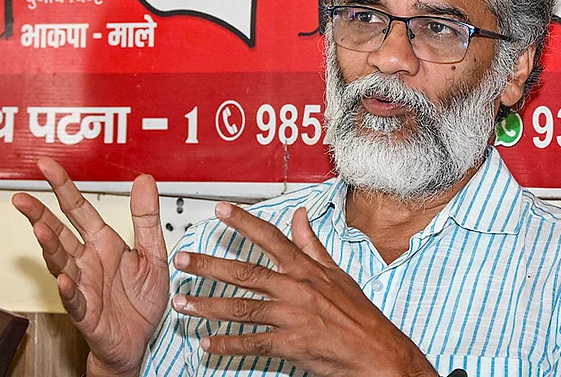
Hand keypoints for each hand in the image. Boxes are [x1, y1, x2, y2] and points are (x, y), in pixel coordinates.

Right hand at [12, 159, 168, 375]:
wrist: (141, 339)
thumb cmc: (141, 299)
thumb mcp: (153, 252)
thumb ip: (146, 217)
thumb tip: (144, 179)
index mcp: (103, 243)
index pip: (79, 209)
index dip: (63, 187)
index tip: (46, 166)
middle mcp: (88, 261)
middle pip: (58, 233)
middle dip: (39, 214)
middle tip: (21, 198)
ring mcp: (83, 285)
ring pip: (60, 262)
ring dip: (49, 246)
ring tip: (39, 228)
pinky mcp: (86, 312)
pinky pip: (74, 299)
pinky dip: (68, 289)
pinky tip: (63, 279)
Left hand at [171, 202, 437, 376]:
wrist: (377, 352)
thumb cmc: (358, 314)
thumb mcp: (337, 273)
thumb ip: (312, 244)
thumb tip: (299, 216)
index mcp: (306, 269)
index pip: (271, 238)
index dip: (244, 222)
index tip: (220, 210)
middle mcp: (296, 289)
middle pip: (245, 273)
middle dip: (209, 266)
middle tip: (182, 260)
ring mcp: (292, 317)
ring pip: (242, 308)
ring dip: (208, 306)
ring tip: (183, 303)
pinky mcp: (291, 344)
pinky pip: (252, 343)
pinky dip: (228, 345)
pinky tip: (208, 345)